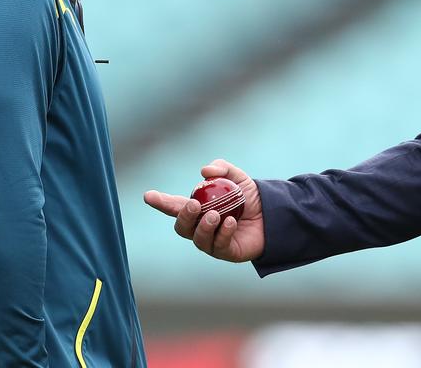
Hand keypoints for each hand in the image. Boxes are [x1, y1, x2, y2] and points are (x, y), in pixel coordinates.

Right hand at [143, 159, 264, 262]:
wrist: (272, 214)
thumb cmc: (249, 196)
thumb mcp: (237, 176)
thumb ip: (222, 168)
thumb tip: (204, 172)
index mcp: (198, 209)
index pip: (174, 206)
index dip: (160, 202)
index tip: (148, 195)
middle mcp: (200, 227)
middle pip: (182, 227)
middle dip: (184, 216)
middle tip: (195, 204)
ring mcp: (212, 241)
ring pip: (198, 239)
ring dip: (204, 226)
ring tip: (215, 215)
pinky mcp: (226, 252)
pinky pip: (219, 245)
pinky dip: (223, 233)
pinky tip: (231, 222)